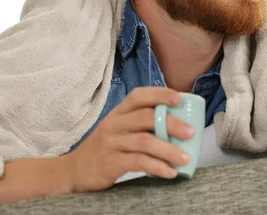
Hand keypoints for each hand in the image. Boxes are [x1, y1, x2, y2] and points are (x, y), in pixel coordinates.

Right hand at [61, 87, 194, 191]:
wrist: (74, 171)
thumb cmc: (105, 148)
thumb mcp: (118, 129)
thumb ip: (140, 124)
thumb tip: (178, 124)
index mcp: (118, 112)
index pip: (138, 95)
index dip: (159, 94)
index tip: (178, 99)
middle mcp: (113, 123)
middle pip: (146, 117)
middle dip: (172, 123)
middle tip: (191, 133)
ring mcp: (110, 142)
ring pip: (145, 141)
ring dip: (169, 150)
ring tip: (185, 158)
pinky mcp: (109, 162)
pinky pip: (139, 162)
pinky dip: (158, 167)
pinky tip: (170, 172)